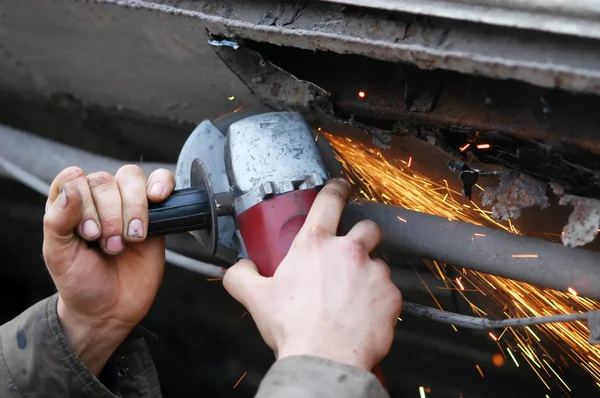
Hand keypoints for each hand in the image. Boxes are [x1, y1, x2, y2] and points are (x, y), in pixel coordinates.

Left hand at [43, 165, 174, 374]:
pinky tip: (157, 199)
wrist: (111, 309)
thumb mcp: (59, 256)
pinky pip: (162, 181)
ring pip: (132, 178)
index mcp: (69, 204)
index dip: (83, 203)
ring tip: (131, 239)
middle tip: (110, 246)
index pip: (74, 179)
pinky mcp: (155, 214)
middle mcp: (98, 199)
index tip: (87, 234)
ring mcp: (127, 204)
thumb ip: (58, 220)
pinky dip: (161, 184)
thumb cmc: (81, 283)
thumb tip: (72, 187)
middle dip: (109, 216)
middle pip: (105, 180)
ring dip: (133, 208)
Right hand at [224, 179, 401, 370]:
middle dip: (361, 235)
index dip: (337, 189)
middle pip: (366, 227)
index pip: (329, 201)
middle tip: (350, 253)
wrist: (325, 358)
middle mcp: (348, 252)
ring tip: (352, 296)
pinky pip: (389, 291)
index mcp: (315, 245)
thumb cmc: (295, 328)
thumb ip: (242, 276)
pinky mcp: (391, 296)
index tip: (341, 188)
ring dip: (368, 274)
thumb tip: (239, 269)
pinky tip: (363, 314)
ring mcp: (373, 272)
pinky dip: (379, 300)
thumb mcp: (256, 298)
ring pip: (378, 262)